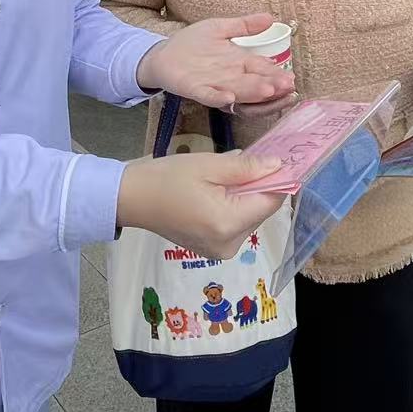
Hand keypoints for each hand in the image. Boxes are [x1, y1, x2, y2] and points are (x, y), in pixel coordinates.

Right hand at [118, 151, 285, 258]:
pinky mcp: (214, 251)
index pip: (271, 201)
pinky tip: (212, 196)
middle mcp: (230, 244)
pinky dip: (233, 209)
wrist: (132, 199)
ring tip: (219, 181)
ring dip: (244, 198)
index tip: (275, 159)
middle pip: (261, 211)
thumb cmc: (168, 178)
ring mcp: (221, 251)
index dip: (277, 179)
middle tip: (236, 166)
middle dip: (257, 188)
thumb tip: (279, 167)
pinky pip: (236, 226)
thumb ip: (247, 168)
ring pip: (250, 218)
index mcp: (228, 223)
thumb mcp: (208, 165)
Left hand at [137, 14, 296, 110]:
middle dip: (271, 86)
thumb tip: (271, 18)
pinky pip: (207, 96)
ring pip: (237, 92)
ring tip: (267, 90)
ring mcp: (212, 85)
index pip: (261, 70)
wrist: (162, 54)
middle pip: (254, 85)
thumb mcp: (220, 29)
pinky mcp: (194, 89)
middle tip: (286, 87)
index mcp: (237, 64)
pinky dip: (217, 97)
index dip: (276, 75)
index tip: (291, 78)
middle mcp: (229, 78)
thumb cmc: (192, 44)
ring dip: (251, 92)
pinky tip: (228, 97)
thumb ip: (244, 26)